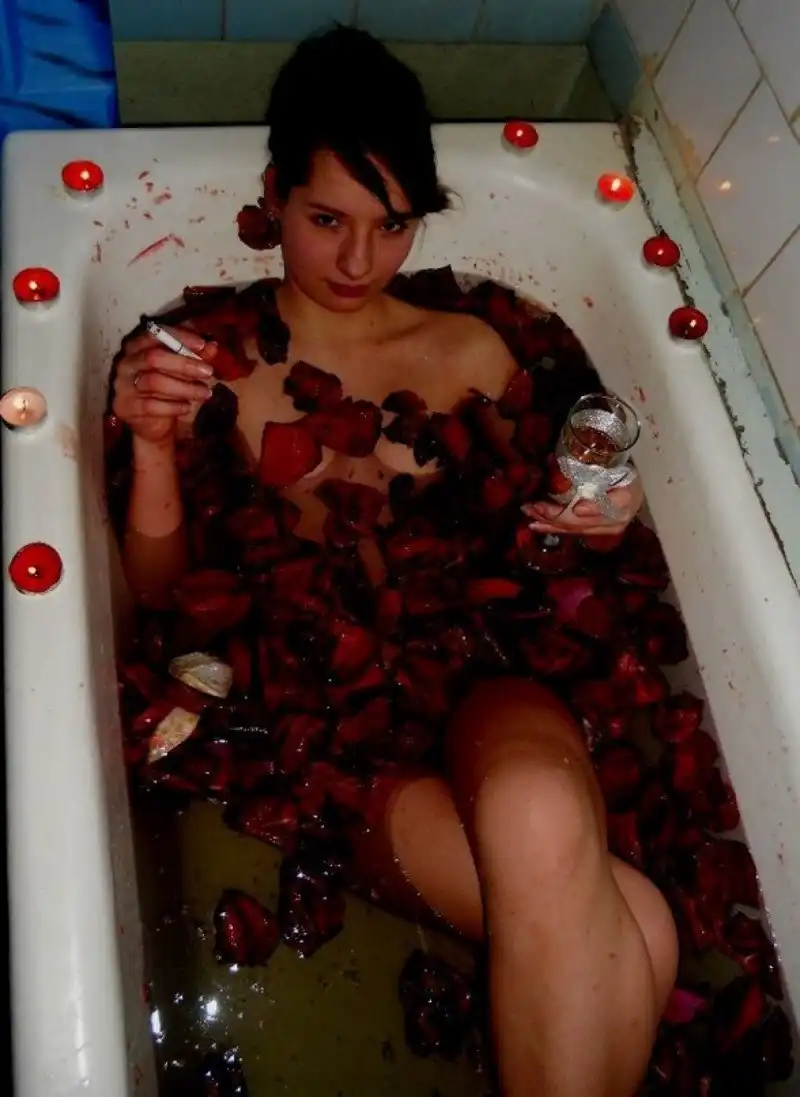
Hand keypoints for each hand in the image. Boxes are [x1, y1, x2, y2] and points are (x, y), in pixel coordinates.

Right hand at [111, 327, 217, 446]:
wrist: (153, 425)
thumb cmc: (168, 391)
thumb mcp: (184, 372)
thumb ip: (196, 357)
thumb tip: (212, 346)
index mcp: (137, 347)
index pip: (155, 334)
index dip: (179, 337)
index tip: (203, 345)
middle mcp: (126, 363)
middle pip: (153, 357)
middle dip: (184, 364)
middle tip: (208, 372)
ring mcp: (122, 385)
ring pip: (154, 382)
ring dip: (184, 387)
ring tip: (205, 392)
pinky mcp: (125, 407)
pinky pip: (151, 405)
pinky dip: (173, 407)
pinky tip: (188, 407)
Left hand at [522, 476, 643, 537]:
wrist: (639, 485)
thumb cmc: (628, 479)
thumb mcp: (622, 484)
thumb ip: (601, 500)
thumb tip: (579, 510)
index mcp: (614, 515)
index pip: (578, 518)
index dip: (556, 514)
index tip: (538, 506)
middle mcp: (607, 526)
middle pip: (571, 525)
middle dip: (547, 517)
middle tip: (527, 508)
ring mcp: (602, 529)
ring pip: (570, 529)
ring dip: (547, 523)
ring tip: (529, 515)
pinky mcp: (596, 529)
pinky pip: (573, 529)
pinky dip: (554, 526)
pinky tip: (540, 525)